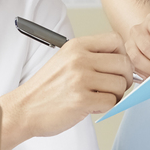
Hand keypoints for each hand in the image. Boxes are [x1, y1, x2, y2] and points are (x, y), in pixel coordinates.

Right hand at [0, 33, 132, 149]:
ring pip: (120, 84)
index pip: (116, 41)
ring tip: (100, 98)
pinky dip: (107, 107)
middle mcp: (79, 59)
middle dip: (125, 78)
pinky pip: (111, 102)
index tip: (117, 67)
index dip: (122, 55)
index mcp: (76, 46)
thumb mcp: (65, 60)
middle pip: (124, 63)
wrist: (24, 108)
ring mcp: (80, 79)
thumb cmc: (46, 88)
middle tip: (114, 87)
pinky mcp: (82, 100)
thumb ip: (90, 57)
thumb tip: (123, 63)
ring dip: (116, 95)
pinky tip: (93, 106)